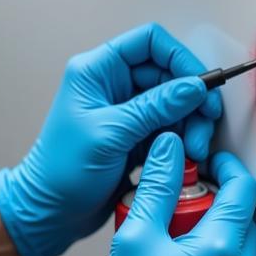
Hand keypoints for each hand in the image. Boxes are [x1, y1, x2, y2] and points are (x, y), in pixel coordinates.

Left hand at [0, 23, 221, 255]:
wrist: (50, 212)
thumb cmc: (60, 171)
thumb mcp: (110, 134)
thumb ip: (154, 107)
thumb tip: (193, 87)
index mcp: (96, 71)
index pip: (148, 43)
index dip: (179, 58)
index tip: (199, 84)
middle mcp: (113, 86)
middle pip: (168, 74)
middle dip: (191, 98)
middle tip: (204, 122)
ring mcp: (126, 112)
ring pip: (175, 103)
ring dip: (191, 123)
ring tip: (194, 148)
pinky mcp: (136, 136)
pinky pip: (171, 128)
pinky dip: (183, 140)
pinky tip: (187, 156)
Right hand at [88, 134, 255, 255]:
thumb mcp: (135, 241)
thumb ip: (156, 189)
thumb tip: (168, 153)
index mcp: (223, 248)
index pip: (242, 189)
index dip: (225, 167)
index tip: (209, 163)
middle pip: (242, 220)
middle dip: (216, 204)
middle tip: (180, 206)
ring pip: (238, 253)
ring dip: (215, 240)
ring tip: (173, 247)